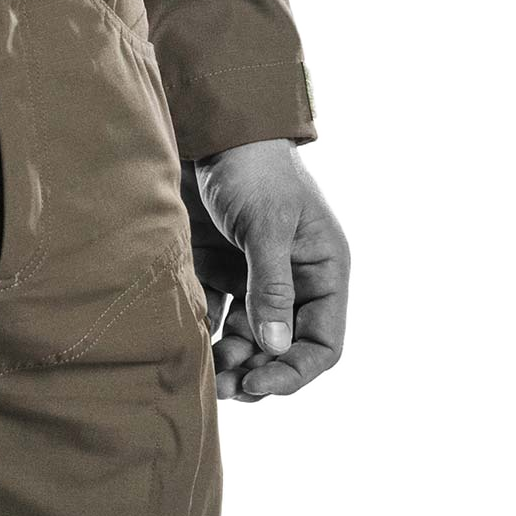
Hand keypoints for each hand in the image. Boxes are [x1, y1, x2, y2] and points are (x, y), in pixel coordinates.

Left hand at [185, 140, 349, 401]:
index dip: (295, 370)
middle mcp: (295, 279)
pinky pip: (222, 315)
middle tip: (224, 388)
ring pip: (252, 337)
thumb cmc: (252, 168)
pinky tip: (192, 342)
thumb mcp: (267, 224)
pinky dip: (211, 333)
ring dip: (233, 360)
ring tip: (208, 374)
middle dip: (259, 371)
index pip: (323, 341)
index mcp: (323, 269)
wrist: (211, 127)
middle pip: (285, 346)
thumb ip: (272, 286)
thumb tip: (276, 349)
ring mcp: (258, 274)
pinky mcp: (223, 267)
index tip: (258, 382)